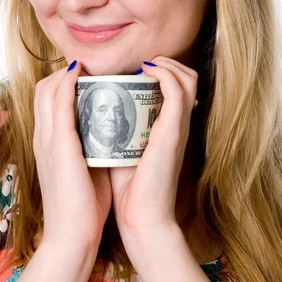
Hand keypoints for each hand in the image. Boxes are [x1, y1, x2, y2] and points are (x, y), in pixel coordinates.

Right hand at [33, 62, 111, 250]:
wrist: (72, 237)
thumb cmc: (83, 208)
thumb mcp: (85, 171)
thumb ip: (92, 150)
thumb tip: (110, 135)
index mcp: (48, 145)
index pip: (46, 101)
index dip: (62, 82)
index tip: (86, 75)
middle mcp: (43, 138)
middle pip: (43, 90)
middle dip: (64, 72)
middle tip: (90, 67)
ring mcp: (48, 141)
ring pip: (48, 91)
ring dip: (67, 72)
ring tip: (89, 66)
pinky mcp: (59, 146)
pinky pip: (59, 104)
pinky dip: (68, 84)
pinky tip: (82, 73)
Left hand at [109, 56, 197, 245]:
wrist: (140, 218)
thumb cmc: (127, 189)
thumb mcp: (120, 149)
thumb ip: (115, 129)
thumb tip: (94, 108)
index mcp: (166, 128)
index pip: (176, 87)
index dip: (160, 71)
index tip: (132, 70)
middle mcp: (176, 124)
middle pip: (186, 77)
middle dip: (166, 62)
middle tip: (140, 65)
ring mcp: (178, 126)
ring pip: (187, 77)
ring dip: (166, 63)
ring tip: (145, 65)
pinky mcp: (173, 131)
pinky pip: (178, 90)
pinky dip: (165, 74)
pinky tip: (146, 71)